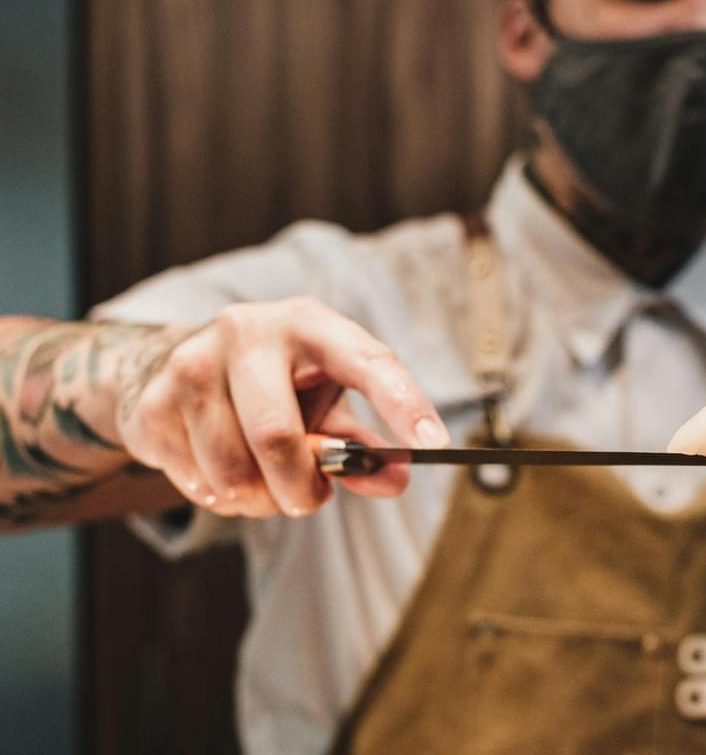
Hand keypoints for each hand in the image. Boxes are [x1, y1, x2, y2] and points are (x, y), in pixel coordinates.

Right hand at [112, 297, 448, 517]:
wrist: (175, 366)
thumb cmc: (274, 386)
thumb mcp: (324, 401)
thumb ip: (362, 445)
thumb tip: (396, 480)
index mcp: (308, 322)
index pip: (367, 359)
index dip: (403, 402)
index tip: (435, 444)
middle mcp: (248, 331)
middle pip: (277, 438)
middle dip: (301, 490)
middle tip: (311, 499)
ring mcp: (192, 364)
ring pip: (235, 474)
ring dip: (261, 501)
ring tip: (265, 482)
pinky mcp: (152, 404)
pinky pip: (199, 485)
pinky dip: (222, 499)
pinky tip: (222, 470)